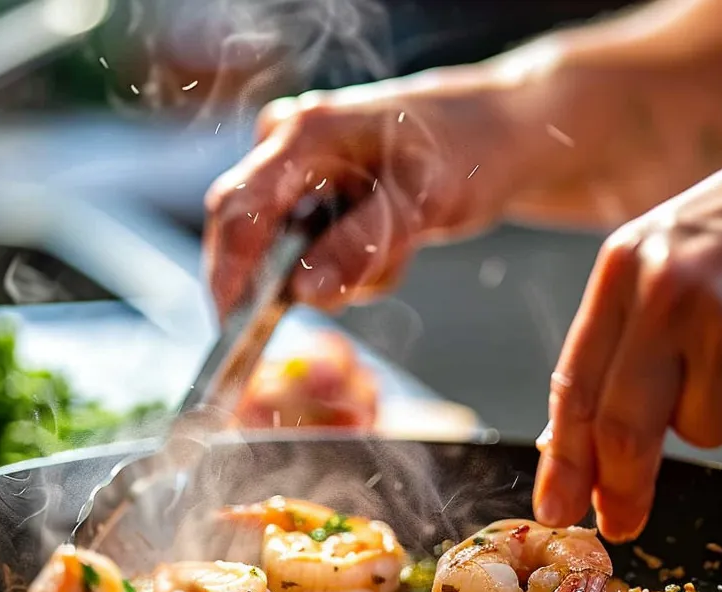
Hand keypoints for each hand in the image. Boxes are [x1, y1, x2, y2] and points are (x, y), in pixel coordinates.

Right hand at [203, 65, 528, 313]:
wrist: (493, 135)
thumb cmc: (464, 152)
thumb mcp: (424, 203)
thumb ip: (361, 246)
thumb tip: (304, 293)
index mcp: (306, 135)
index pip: (239, 210)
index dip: (229, 273)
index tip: (234, 327)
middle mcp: (287, 148)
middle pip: (247, 234)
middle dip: (290, 280)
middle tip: (340, 295)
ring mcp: (295, 172)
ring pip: (284, 253)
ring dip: (338, 274)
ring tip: (396, 253)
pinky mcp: (310, 196)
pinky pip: (308, 253)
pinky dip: (349, 267)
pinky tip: (390, 247)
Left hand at [533, 138, 721, 540]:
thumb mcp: (660, 258)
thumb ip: (617, 340)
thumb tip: (577, 440)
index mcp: (624, 268)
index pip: (576, 384)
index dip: (564, 459)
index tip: (557, 507)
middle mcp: (668, 293)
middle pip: (624, 426)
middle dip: (621, 487)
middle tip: (621, 522)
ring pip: (700, 431)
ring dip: (719, 410)